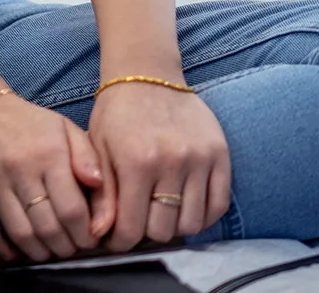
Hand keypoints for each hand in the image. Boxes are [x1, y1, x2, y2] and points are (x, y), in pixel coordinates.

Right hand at [0, 93, 115, 262]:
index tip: (91, 239)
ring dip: (42, 251)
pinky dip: (12, 247)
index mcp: (50, 156)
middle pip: (49, 227)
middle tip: (74, 247)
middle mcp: (24, 171)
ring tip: (53, 249)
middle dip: (66, 246)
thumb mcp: (66, 129)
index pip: (72, 210)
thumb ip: (87, 157)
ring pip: (23, 233)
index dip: (84, 233)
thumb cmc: (33, 123)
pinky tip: (25, 249)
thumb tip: (98, 184)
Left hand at [87, 82, 231, 250]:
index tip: (117, 240)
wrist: (148, 75)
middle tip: (139, 224)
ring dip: (175, 228)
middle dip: (146, 234)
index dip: (122, 242)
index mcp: (136, 162)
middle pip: (164, 231)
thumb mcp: (98, 150)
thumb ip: (102, 195)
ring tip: (161, 216)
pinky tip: (185, 210)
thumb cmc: (116, 114)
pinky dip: (203, 217)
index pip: (133, 228)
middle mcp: (171, 162)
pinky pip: (219, 205)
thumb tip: (100, 234)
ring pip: (192, 223)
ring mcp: (199, 158)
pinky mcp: (220, 154)